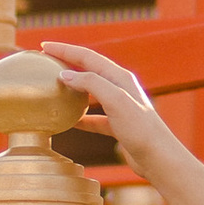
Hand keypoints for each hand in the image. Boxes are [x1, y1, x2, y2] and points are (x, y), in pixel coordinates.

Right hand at [33, 40, 203, 204]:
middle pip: (89, 70)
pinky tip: (69, 122)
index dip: (65, 50)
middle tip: (45, 62)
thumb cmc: (141, 130)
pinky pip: (95, 117)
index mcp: (120, 77)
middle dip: (68, 64)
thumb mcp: (116, 101)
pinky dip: (81, 117)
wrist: (159, 159)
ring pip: (91, 93)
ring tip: (54, 88)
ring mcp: (120, 107)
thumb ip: (91, 84)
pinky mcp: (119, 125)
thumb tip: (65, 75)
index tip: (44, 46)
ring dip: (73, 88)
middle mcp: (121, 88)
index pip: (88, 57)